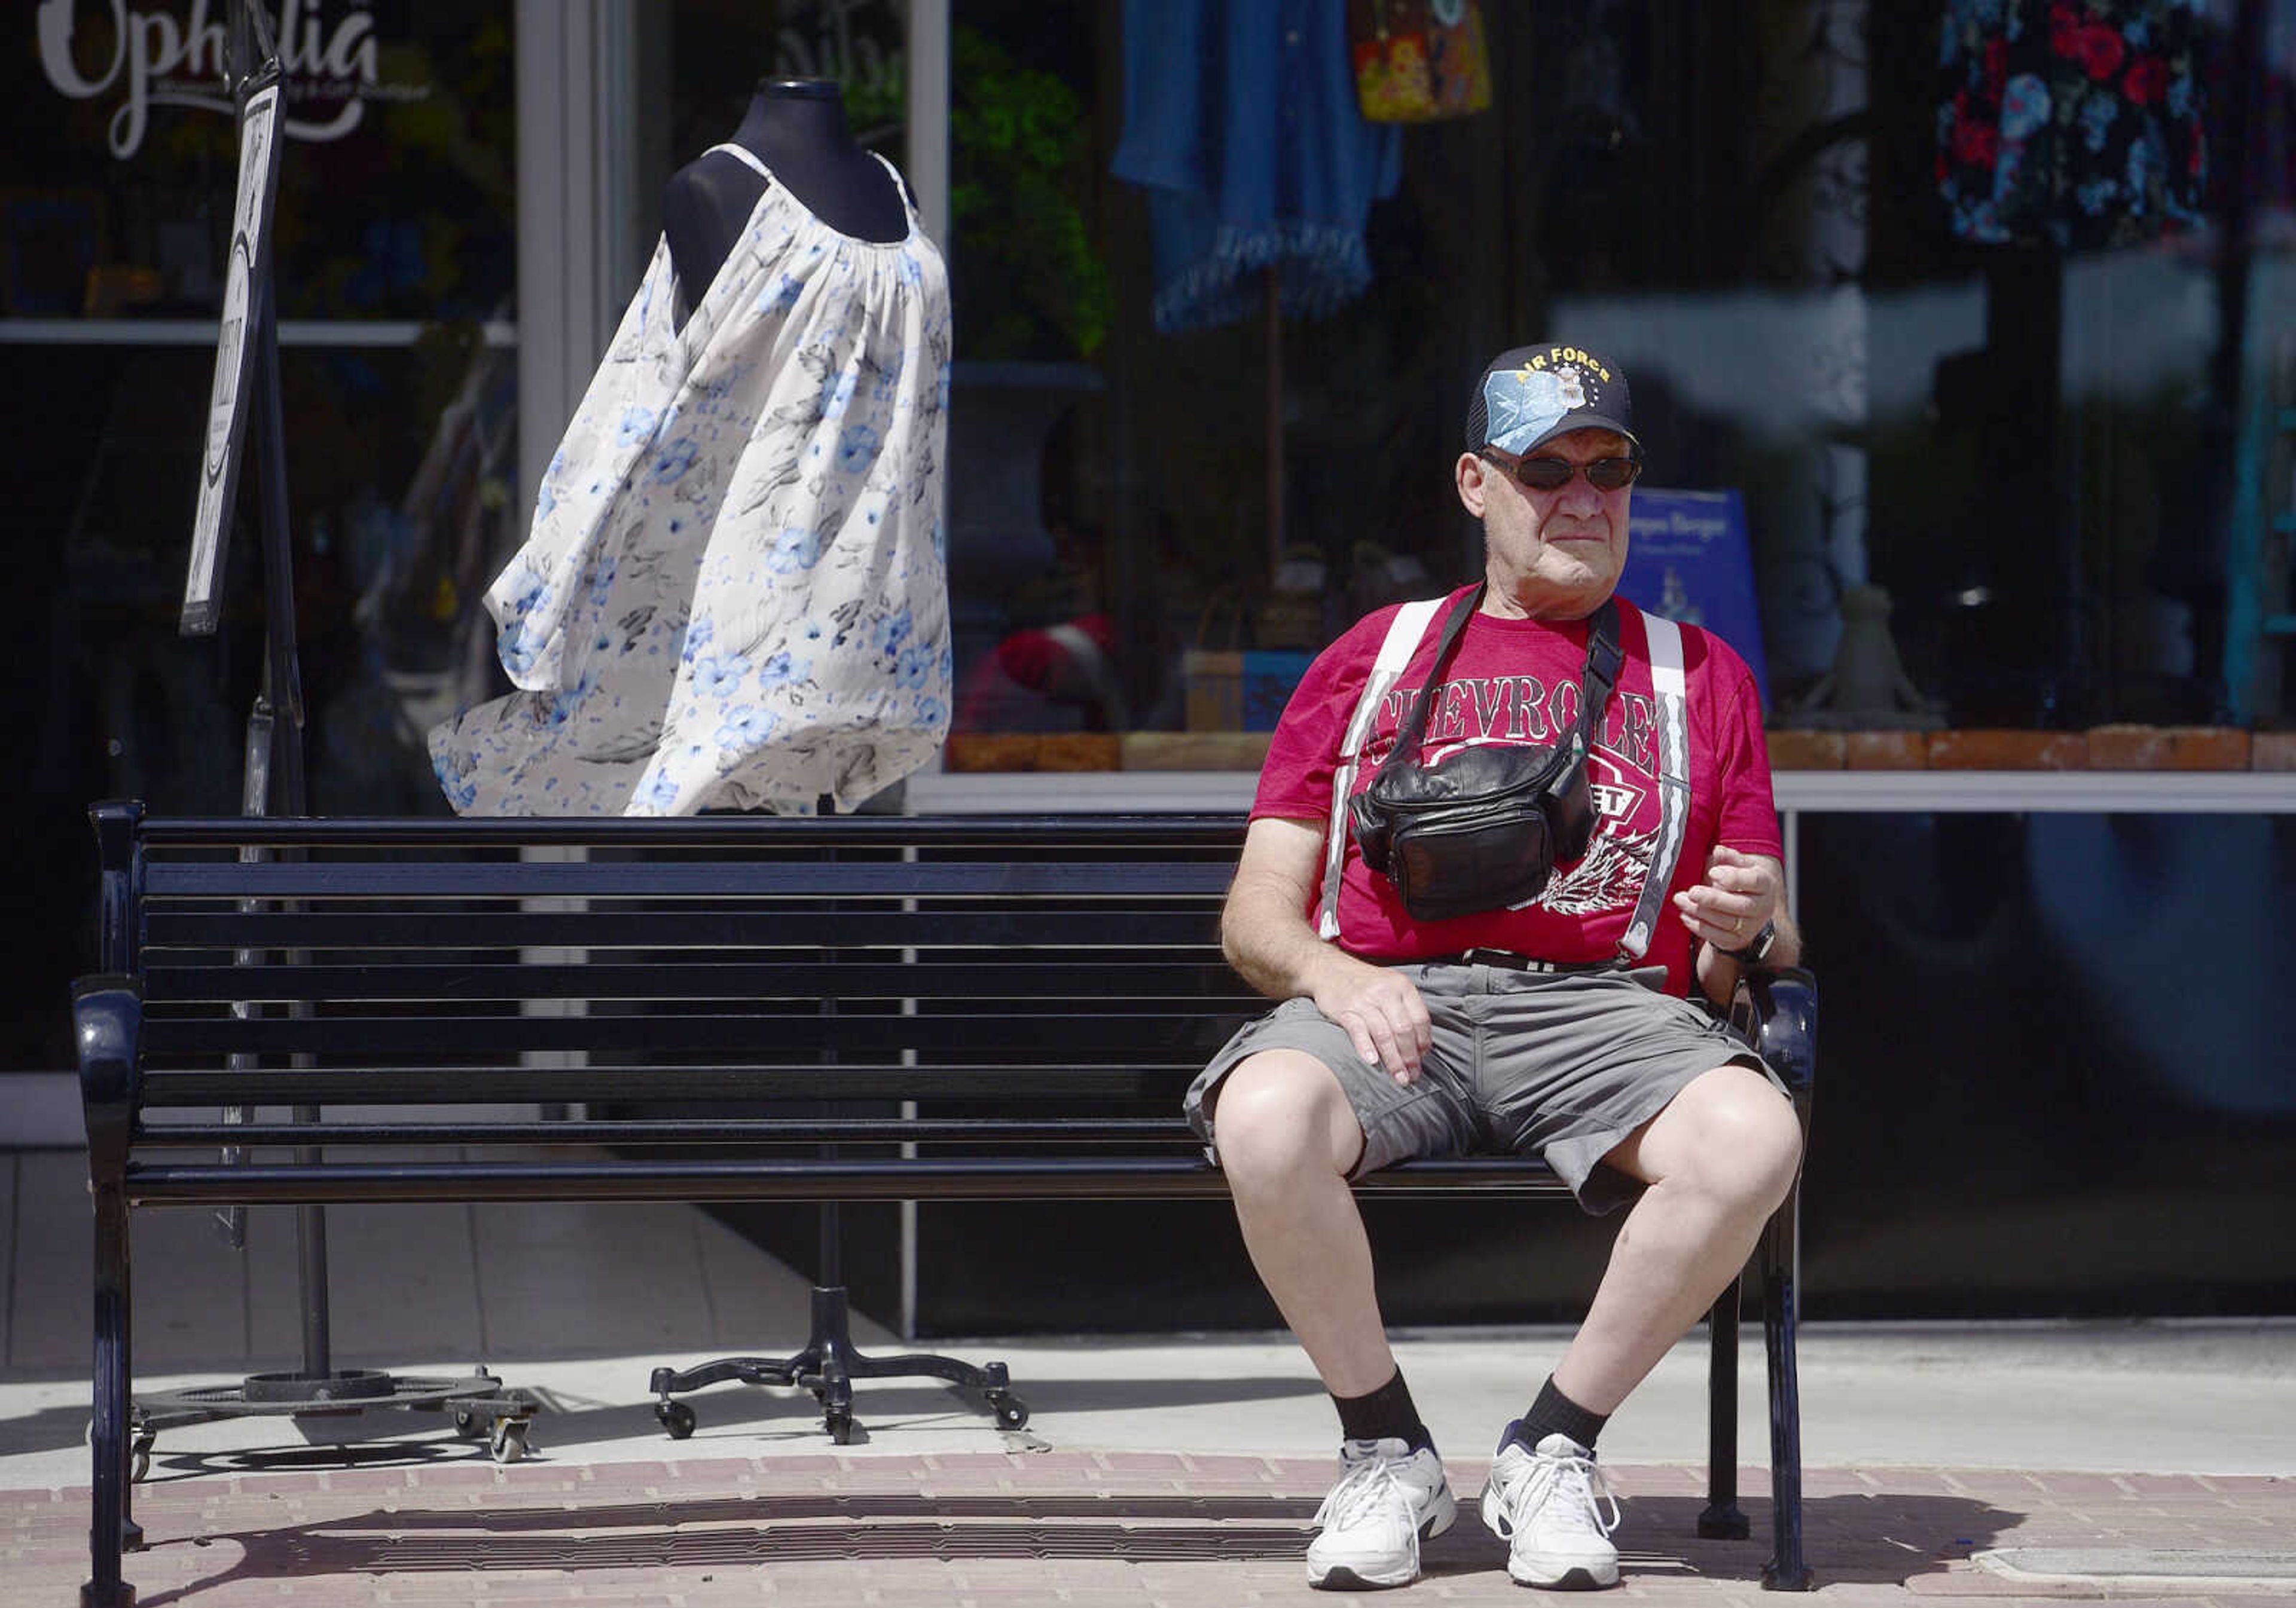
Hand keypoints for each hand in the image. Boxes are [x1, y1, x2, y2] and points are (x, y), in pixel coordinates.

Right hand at [1309, 955, 1431, 1084]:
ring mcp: (1364, 1001)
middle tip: (1412, 1076)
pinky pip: (1358, 1031)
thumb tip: (1420, 1045)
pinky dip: (1366, 1047)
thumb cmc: (1365, 983)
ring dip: (1393, 1060)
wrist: (1329, 969)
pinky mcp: (1345, 1010)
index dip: (1424, 1042)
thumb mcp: (1391, 986)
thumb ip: (1406, 1009)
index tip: (1422, 1059)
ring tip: (1399, 1077)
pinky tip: (1372, 1062)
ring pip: (1384, 1034)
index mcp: (1402, 986)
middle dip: (1410, 1057)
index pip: (1420, 1019)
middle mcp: (1385, 992)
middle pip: (1404, 1030)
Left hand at [1673, 844, 1779, 955]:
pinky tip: (1685, 914)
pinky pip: (1716, 936)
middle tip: (1692, 891)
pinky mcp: (1735, 941)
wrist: (1749, 914)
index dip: (1734, 878)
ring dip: (1700, 911)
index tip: (1712, 873)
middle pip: (1740, 905)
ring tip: (1681, 900)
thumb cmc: (1741, 884)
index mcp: (1765, 885)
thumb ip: (1730, 858)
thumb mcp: (1740, 867)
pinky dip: (1698, 925)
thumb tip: (1718, 851)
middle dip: (1714, 899)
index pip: (1755, 881)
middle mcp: (1762, 907)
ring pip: (1725, 922)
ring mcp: (1750, 927)